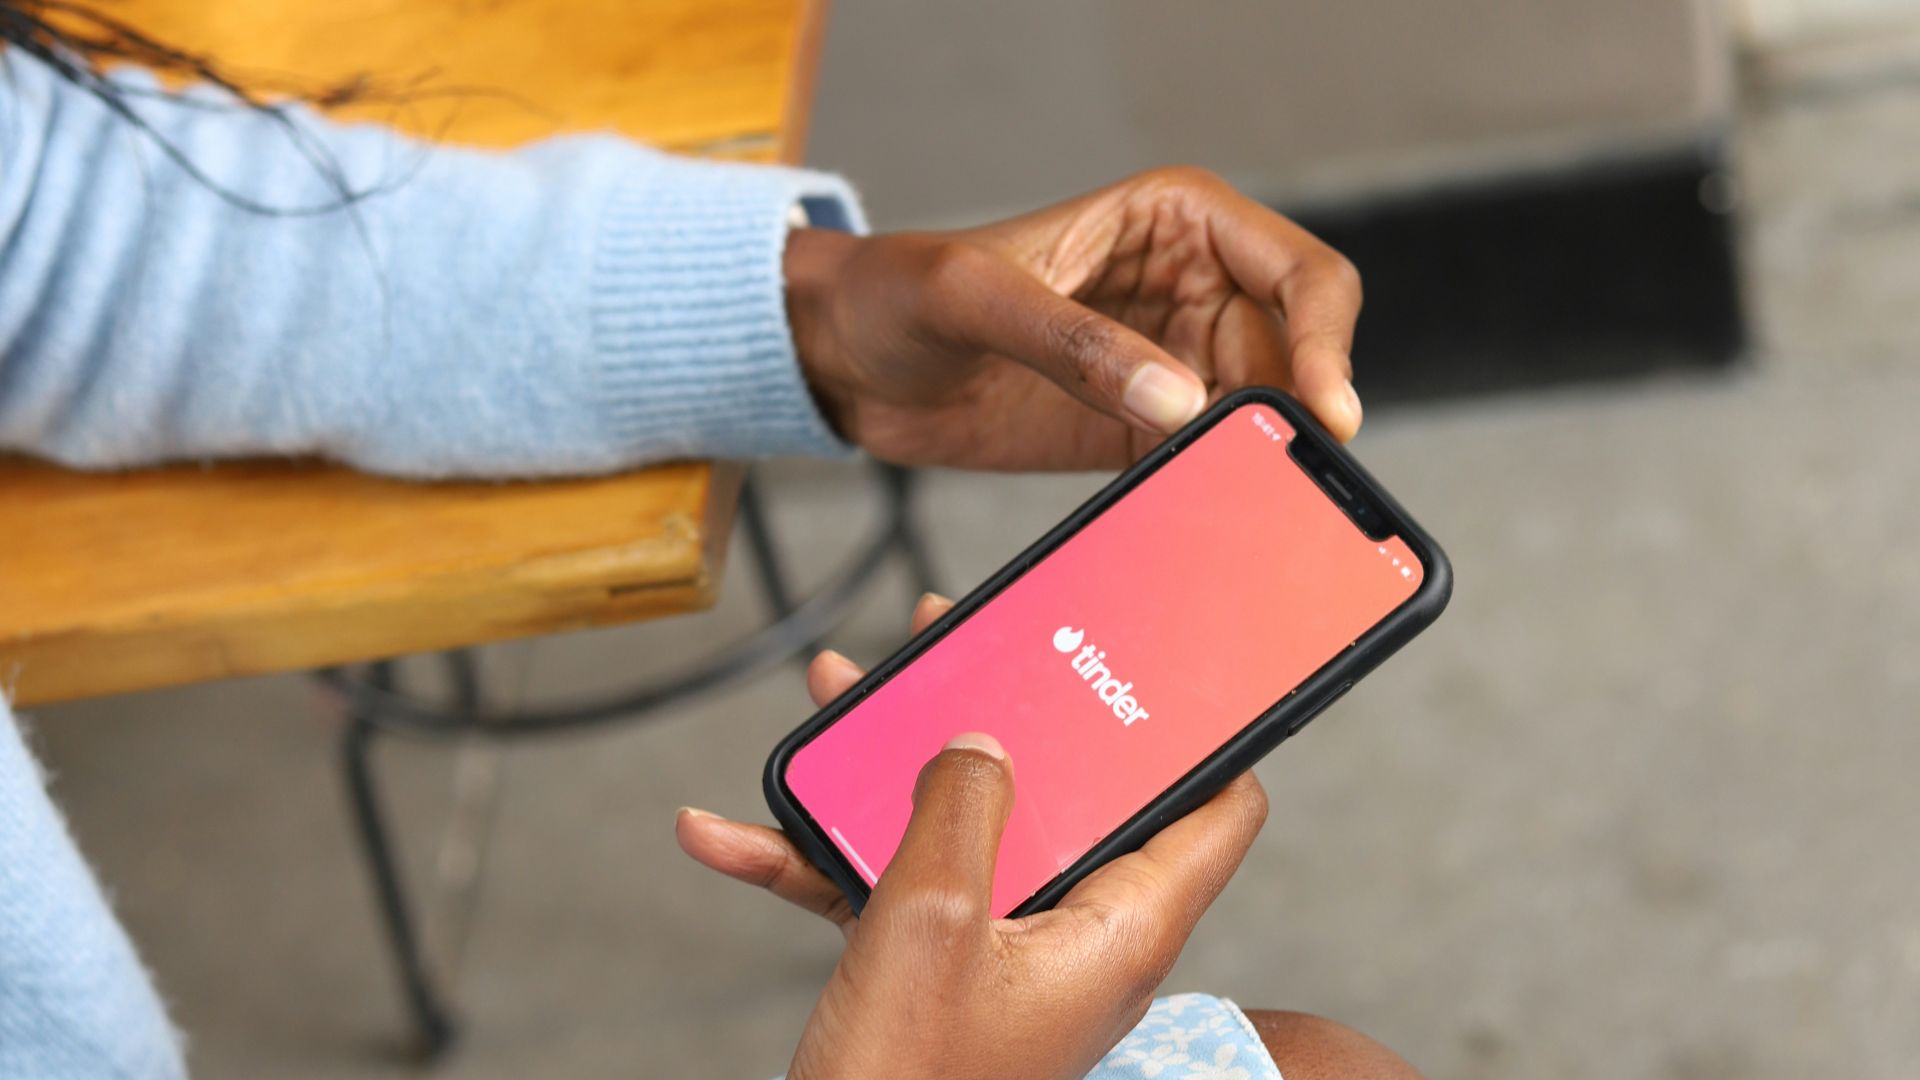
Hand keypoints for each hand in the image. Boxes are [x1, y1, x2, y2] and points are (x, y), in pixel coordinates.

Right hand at [678, 594, 1269, 1078]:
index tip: (1164, 666)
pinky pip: (895, 889)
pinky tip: (733, 836)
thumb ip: (961, 809)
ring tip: (838, 698)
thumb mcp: (929, 922)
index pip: (1217, 811)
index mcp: (1119, 928)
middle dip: (1004, 717)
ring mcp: (1007, 955)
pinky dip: (824, 859)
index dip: (1205, 733)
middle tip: (957, 646)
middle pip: (1069, 795)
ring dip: (891, 771)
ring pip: (969, 828)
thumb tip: (981, 741)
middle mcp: (1078, 936)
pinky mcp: (943, 973)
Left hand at [784, 167, 1362, 470]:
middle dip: (1291, 420)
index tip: (1322, 412)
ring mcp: (1169, 366)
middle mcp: (1191, 291)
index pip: (1301, 274)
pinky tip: (1193, 525)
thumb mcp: (972, 296)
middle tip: (1279, 486)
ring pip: (1254, 423)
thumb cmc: (896, 289)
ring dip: (1252, 468)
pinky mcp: (1136, 433)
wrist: (841, 358)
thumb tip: (1178, 400)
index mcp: (1177, 223)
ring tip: (1236, 514)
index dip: (1327, 341)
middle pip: (1292, 361)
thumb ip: (1073, 342)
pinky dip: (1205, 496)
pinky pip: (1199, 467)